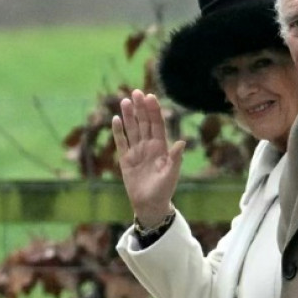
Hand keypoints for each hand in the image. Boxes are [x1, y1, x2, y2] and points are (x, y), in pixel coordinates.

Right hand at [111, 89, 185, 226]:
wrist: (150, 204)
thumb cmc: (164, 190)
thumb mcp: (171, 174)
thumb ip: (175, 158)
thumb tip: (182, 142)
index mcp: (161, 147)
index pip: (157, 125)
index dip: (154, 111)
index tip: (150, 97)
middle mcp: (148, 146)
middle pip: (144, 123)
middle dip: (140, 108)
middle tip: (136, 92)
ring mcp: (136, 151)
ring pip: (132, 129)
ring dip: (128, 116)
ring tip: (124, 101)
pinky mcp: (125, 159)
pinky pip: (121, 142)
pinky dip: (118, 131)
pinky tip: (115, 119)